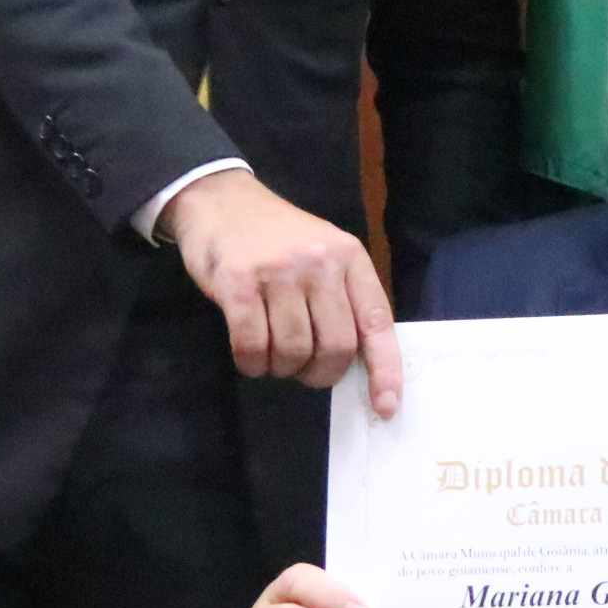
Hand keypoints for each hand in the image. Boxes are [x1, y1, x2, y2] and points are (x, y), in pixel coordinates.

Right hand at [165, 169, 400, 407]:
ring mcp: (278, 271)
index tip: (385, 406)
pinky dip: (252, 364)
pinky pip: (252, 346)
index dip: (385, 369)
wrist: (222, 201)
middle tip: (303, 370)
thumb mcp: (324, 254)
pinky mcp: (238, 282)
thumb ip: (342, 299)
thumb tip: (359, 364)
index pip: (377, 321)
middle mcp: (320, 263)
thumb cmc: (277, 237)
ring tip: (273, 355)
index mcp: (350, 257)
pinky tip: (250, 357)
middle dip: (319, 373)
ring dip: (282, 368)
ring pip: (293, 351)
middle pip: (335, 347)